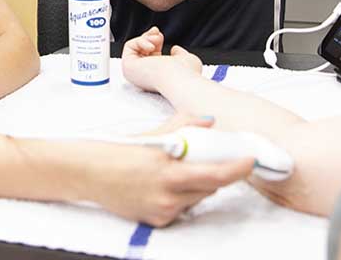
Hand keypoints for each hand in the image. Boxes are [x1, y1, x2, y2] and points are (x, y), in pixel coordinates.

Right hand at [83, 140, 253, 226]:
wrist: (91, 173)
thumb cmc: (120, 151)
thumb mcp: (153, 133)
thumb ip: (184, 124)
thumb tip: (209, 121)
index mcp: (169, 169)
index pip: (214, 174)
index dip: (236, 169)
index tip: (249, 160)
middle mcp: (168, 194)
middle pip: (210, 187)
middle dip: (216, 173)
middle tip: (213, 159)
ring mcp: (163, 210)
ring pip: (198, 198)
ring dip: (198, 185)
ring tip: (181, 169)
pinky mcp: (158, 220)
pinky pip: (182, 208)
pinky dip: (183, 196)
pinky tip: (167, 184)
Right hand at [121, 27, 202, 92]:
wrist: (179, 78)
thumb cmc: (186, 73)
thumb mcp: (186, 60)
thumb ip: (180, 54)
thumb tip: (174, 49)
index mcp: (157, 76)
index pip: (150, 56)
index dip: (154, 42)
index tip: (160, 35)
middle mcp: (144, 76)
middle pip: (140, 50)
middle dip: (148, 37)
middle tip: (157, 32)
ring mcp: (135, 73)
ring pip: (134, 48)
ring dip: (146, 38)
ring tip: (157, 39)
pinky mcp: (128, 67)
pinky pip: (129, 46)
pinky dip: (140, 41)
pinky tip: (151, 45)